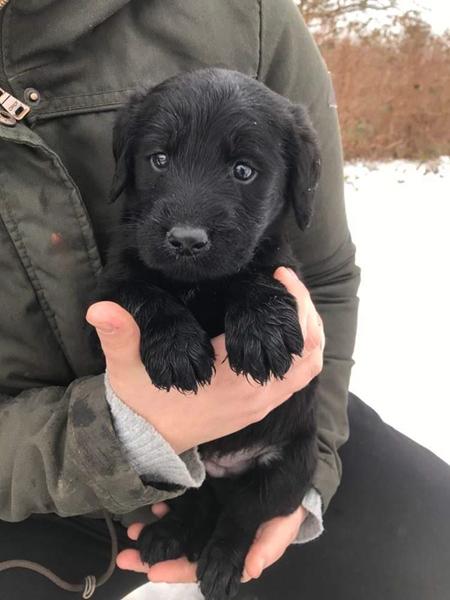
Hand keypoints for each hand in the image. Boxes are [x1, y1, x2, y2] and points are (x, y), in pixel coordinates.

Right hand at [86, 266, 323, 453]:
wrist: (150, 443)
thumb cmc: (141, 404)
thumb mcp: (125, 370)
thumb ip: (118, 338)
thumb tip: (101, 308)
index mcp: (229, 380)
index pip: (276, 337)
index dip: (287, 302)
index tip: (277, 272)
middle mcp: (255, 394)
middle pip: (307, 349)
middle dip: (304, 308)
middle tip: (285, 277)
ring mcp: (262, 403)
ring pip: (309, 364)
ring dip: (307, 328)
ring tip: (289, 297)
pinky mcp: (261, 406)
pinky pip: (299, 377)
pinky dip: (302, 349)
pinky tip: (283, 326)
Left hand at [116, 502, 307, 581]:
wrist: (286, 466)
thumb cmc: (288, 504)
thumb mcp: (282, 525)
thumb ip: (268, 546)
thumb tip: (251, 571)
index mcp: (231, 549)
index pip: (203, 567)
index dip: (179, 570)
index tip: (155, 571)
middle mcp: (214, 534)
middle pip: (181, 549)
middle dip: (154, 555)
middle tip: (127, 557)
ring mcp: (206, 511)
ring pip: (176, 526)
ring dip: (155, 530)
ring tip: (134, 530)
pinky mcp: (202, 489)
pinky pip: (181, 500)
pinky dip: (166, 505)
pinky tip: (155, 506)